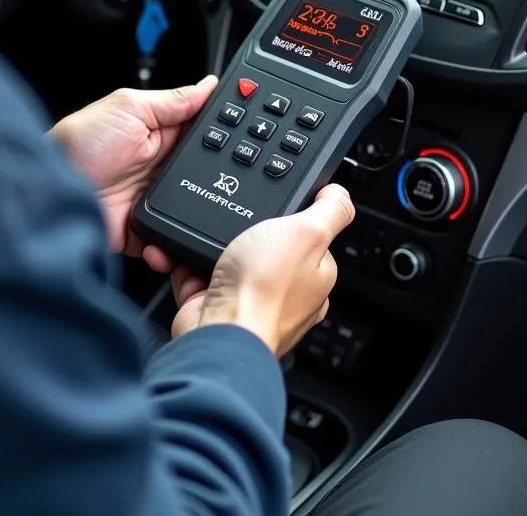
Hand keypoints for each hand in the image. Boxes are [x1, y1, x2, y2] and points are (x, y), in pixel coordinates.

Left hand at [51, 75, 218, 267]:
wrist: (47, 194)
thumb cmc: (77, 145)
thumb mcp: (128, 107)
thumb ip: (171, 100)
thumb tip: (207, 85)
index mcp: (158, 132)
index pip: (202, 129)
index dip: (225, 129)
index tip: (248, 129)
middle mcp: (159, 166)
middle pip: (206, 170)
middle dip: (222, 173)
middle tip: (237, 173)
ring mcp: (153, 199)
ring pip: (196, 206)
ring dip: (204, 209)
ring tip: (210, 206)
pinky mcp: (145, 229)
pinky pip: (173, 239)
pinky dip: (178, 243)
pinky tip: (180, 235)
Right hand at [170, 184, 355, 356]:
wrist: (218, 333)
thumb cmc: (263, 290)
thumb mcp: (308, 232)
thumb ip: (330, 210)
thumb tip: (339, 193)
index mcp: (315, 276)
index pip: (310, 237)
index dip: (294, 218)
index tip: (278, 207)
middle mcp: (287, 294)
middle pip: (268, 246)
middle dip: (248, 233)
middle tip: (240, 226)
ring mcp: (251, 304)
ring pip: (232, 261)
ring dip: (215, 248)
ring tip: (211, 243)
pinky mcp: (218, 308)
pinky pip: (201, 276)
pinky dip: (190, 265)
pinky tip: (187, 257)